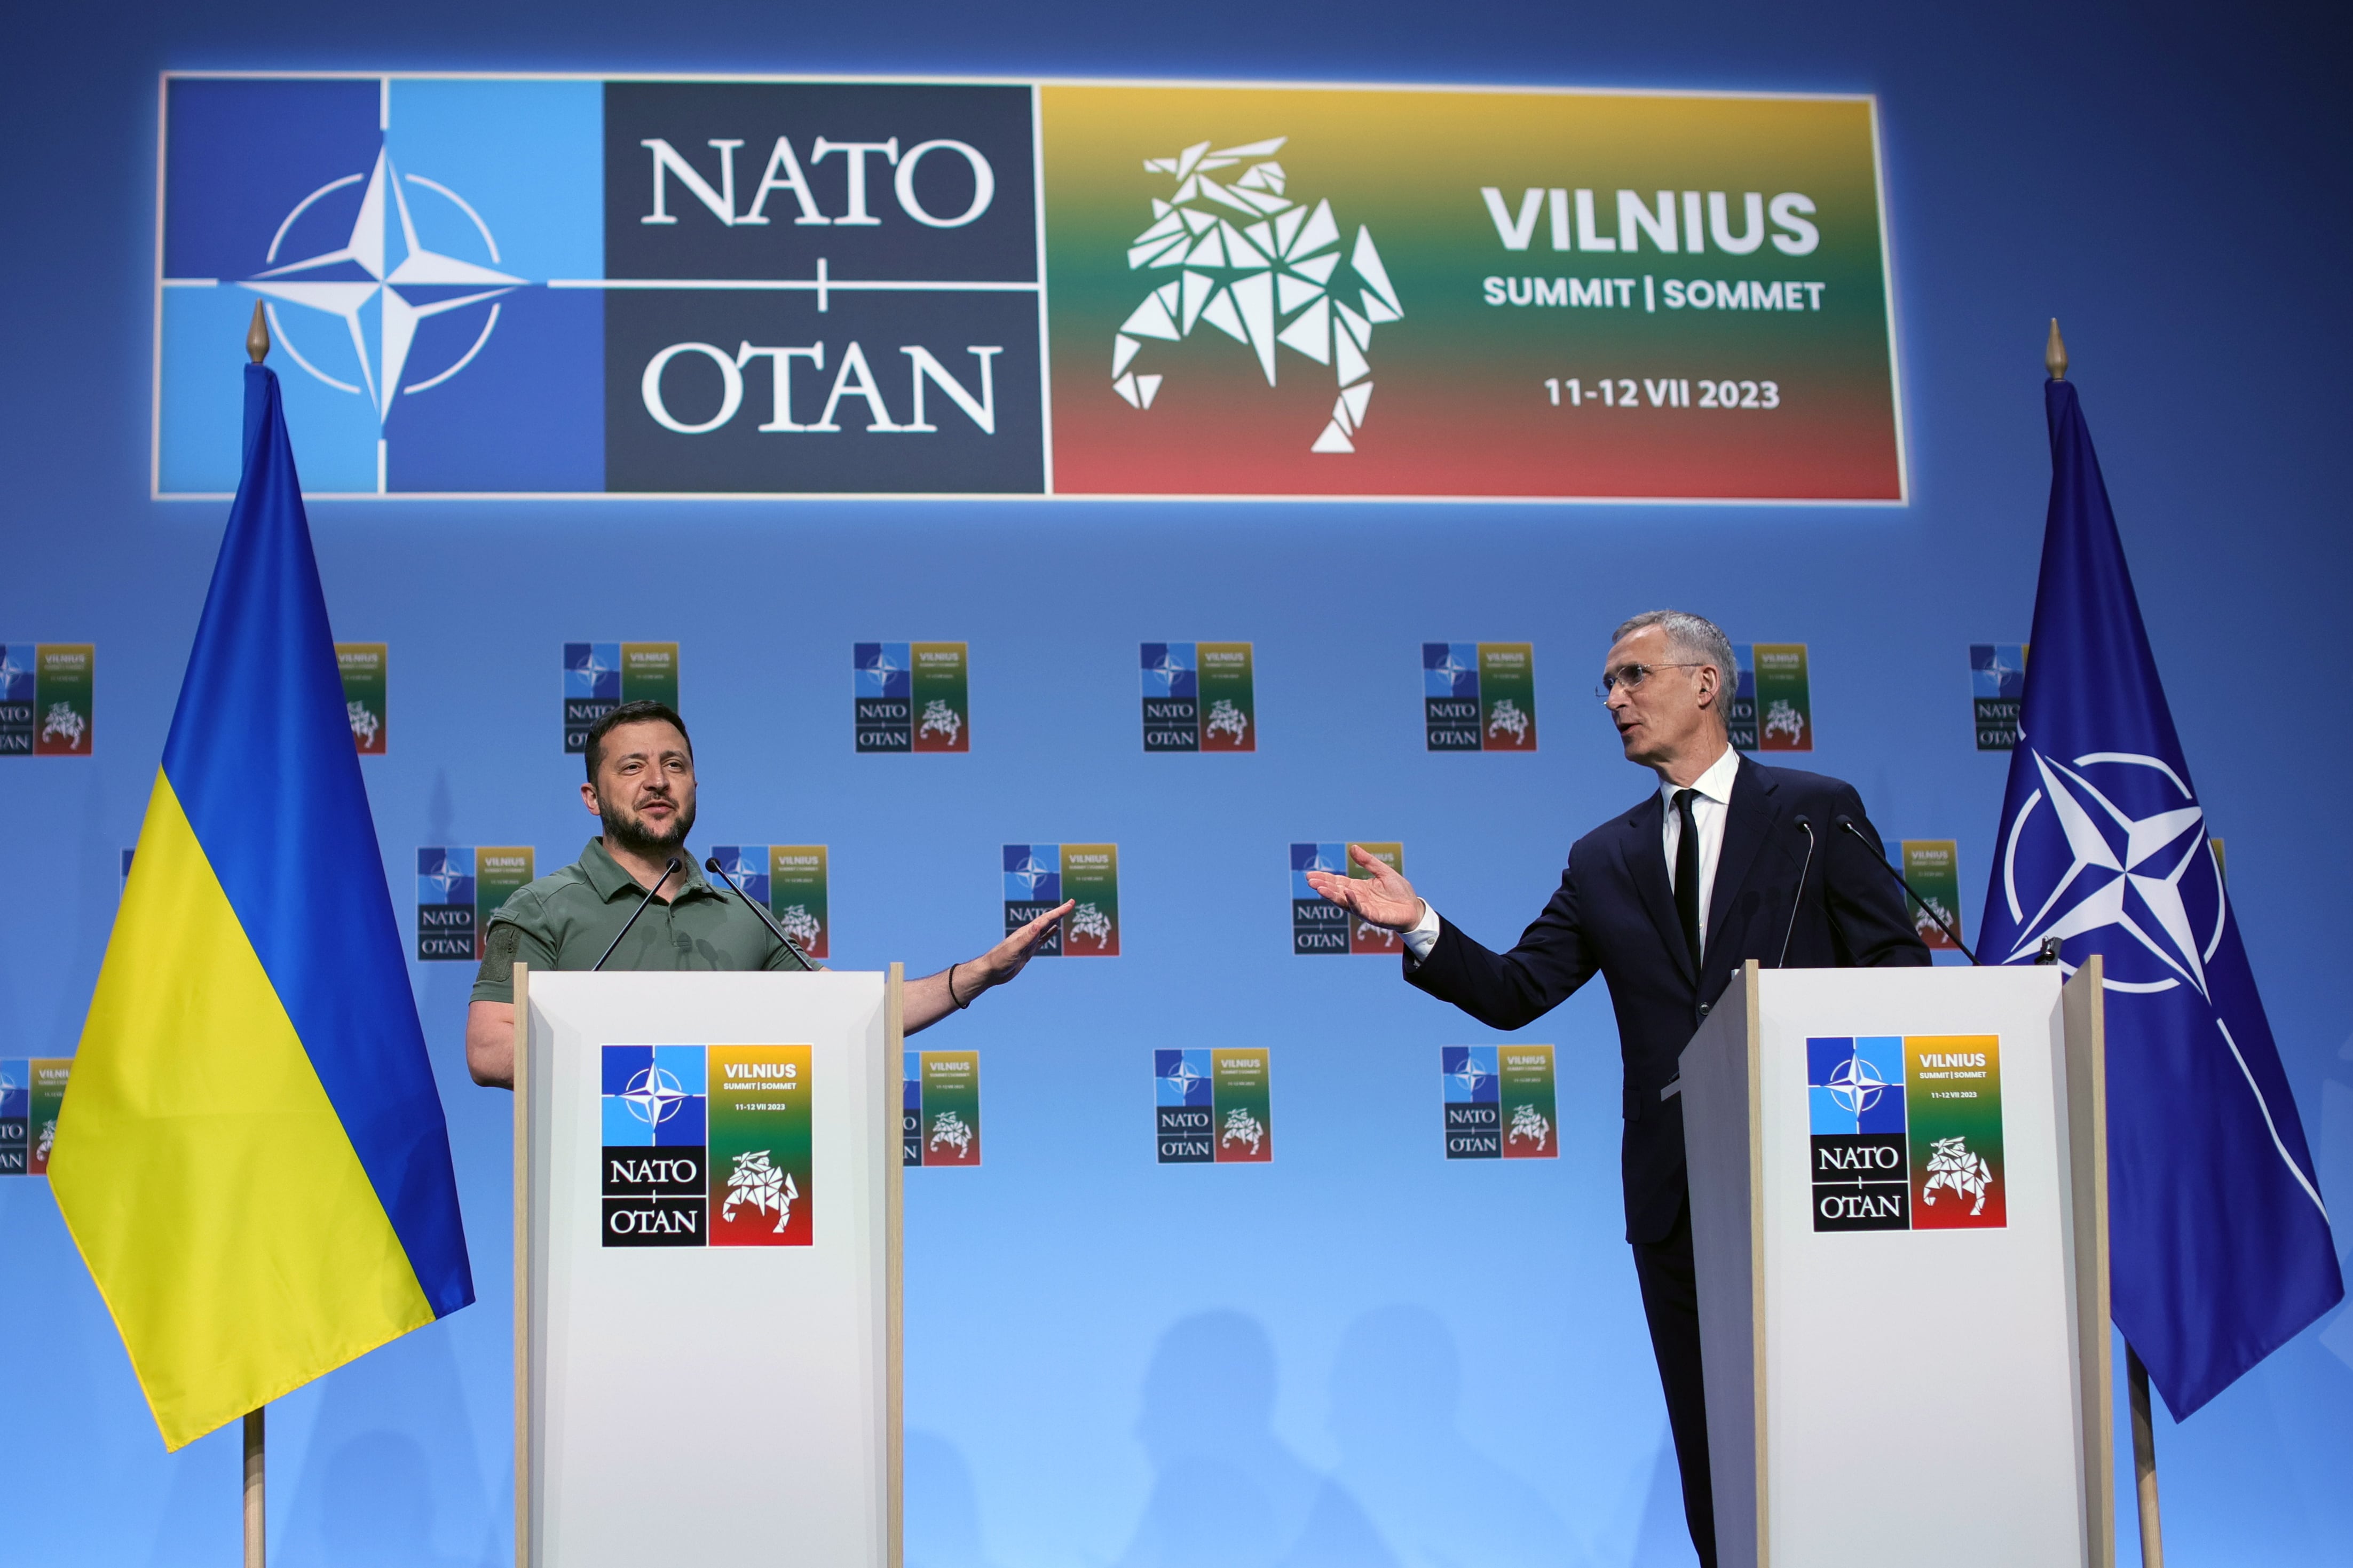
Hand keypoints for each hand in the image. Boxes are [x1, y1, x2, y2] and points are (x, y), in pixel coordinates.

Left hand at [966, 898, 1075, 991]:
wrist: (991, 971)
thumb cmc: (1000, 960)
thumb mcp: (1014, 949)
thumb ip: (1026, 938)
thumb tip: (1037, 925)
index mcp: (1026, 932)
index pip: (1046, 919)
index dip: (1059, 911)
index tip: (1070, 903)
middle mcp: (1028, 934)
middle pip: (1047, 920)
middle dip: (1060, 912)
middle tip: (1071, 903)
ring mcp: (1029, 942)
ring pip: (1045, 928)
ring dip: (1056, 920)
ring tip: (1064, 913)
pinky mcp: (1028, 950)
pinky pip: (1042, 939)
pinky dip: (1050, 933)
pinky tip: (1054, 930)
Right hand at [1303, 845, 1424, 931]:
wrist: (1414, 908)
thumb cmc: (1399, 892)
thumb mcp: (1383, 872)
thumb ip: (1368, 862)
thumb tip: (1352, 848)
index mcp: (1359, 888)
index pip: (1338, 882)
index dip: (1325, 878)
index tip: (1310, 875)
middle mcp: (1358, 899)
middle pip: (1337, 892)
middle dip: (1323, 886)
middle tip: (1310, 880)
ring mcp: (1364, 908)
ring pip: (1344, 902)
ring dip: (1332, 895)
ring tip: (1319, 888)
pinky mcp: (1374, 916)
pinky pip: (1361, 909)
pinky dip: (1353, 901)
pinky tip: (1347, 893)